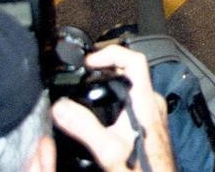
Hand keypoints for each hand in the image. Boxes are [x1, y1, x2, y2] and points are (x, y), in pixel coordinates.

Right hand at [51, 45, 175, 171]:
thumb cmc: (143, 170)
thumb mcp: (108, 150)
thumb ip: (84, 127)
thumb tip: (62, 107)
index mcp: (145, 102)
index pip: (135, 60)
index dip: (110, 53)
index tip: (88, 61)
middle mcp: (152, 103)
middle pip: (130, 71)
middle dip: (105, 67)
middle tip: (83, 72)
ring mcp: (152, 112)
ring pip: (131, 86)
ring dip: (109, 82)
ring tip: (87, 86)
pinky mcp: (149, 122)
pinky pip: (132, 100)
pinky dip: (114, 97)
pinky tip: (100, 109)